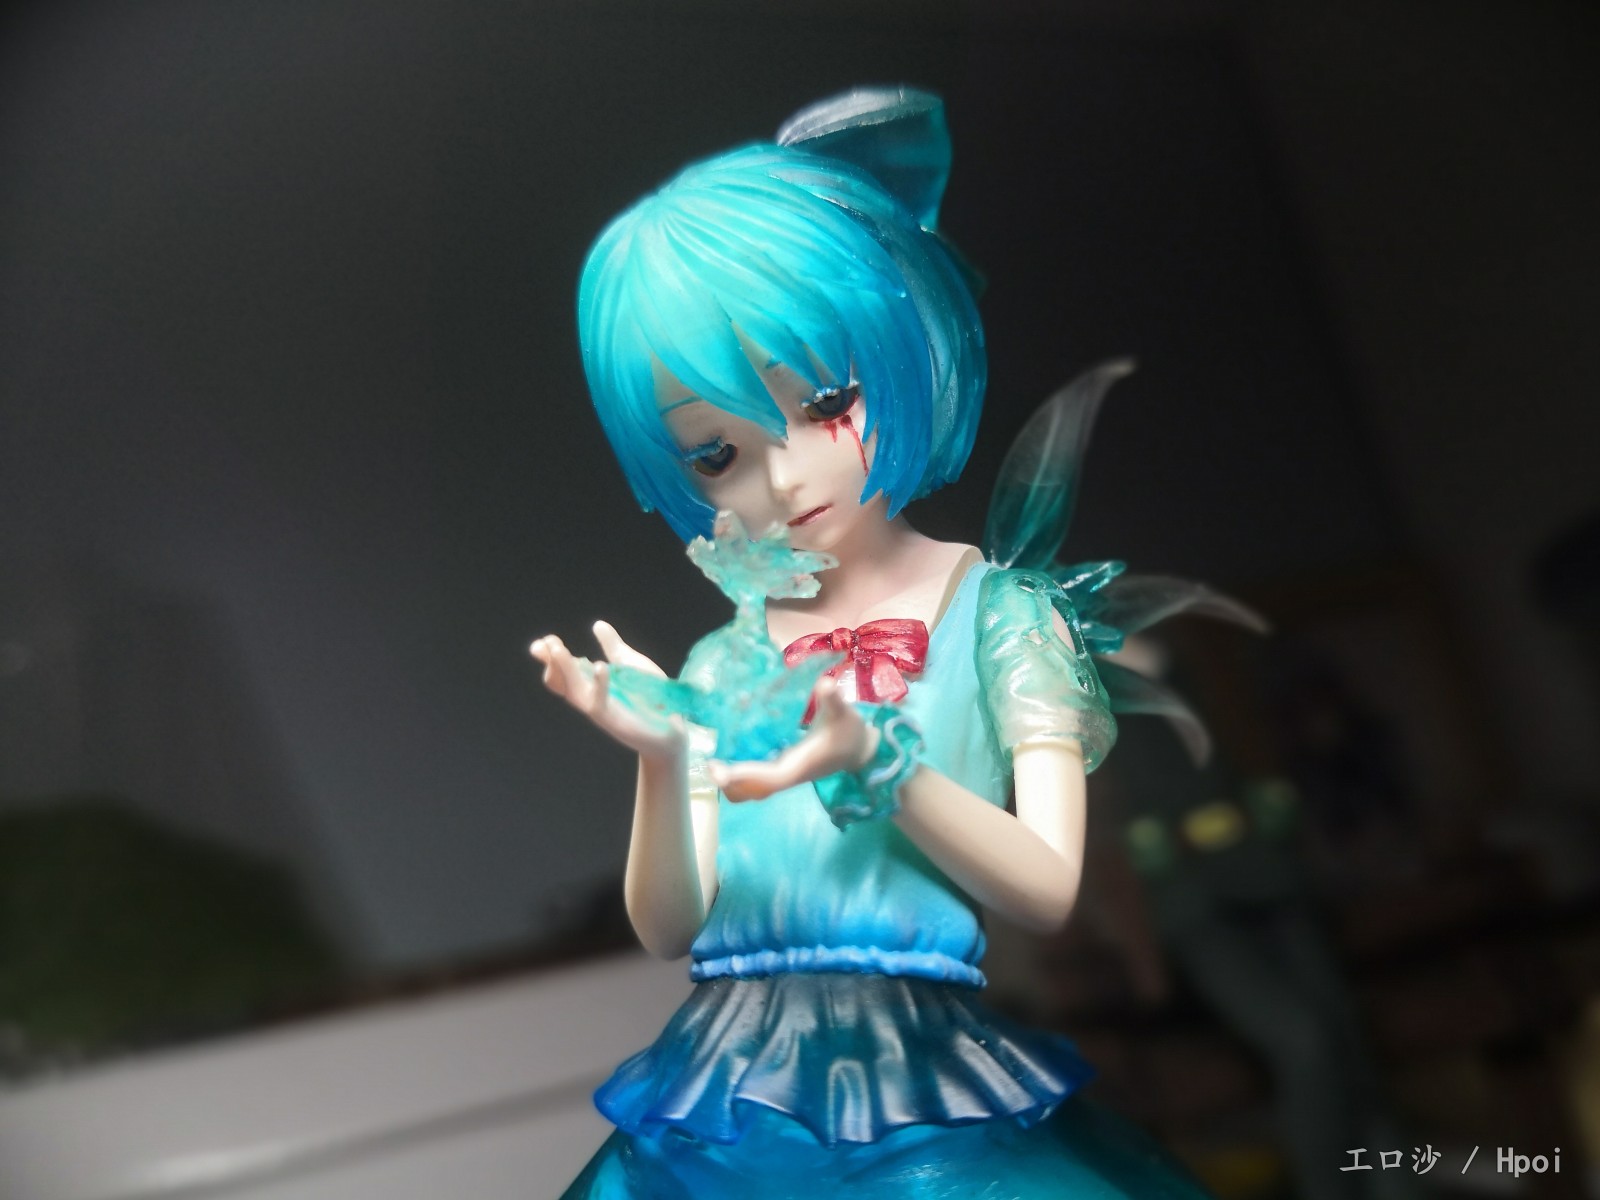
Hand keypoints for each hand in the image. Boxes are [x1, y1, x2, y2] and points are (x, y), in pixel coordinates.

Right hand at [530, 621, 685, 760]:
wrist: (673, 729)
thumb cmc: (650, 698)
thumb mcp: (630, 665)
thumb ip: (613, 646)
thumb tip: (597, 624)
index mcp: (590, 684)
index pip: (561, 671)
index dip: (549, 657)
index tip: (543, 641)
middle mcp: (590, 698)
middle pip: (560, 681)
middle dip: (552, 661)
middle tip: (550, 643)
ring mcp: (600, 710)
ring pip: (574, 691)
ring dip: (565, 669)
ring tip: (559, 649)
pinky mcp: (614, 721)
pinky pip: (600, 704)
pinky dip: (599, 684)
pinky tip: (600, 666)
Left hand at [709, 678, 878, 801]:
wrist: (860, 750)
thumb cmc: (850, 732)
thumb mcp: (844, 712)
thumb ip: (834, 699)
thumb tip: (825, 684)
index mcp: (800, 765)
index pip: (770, 777)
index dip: (746, 776)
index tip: (721, 770)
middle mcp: (788, 775)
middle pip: (753, 791)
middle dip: (731, 783)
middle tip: (711, 763)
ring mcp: (784, 775)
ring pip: (752, 790)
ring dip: (732, 782)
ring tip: (715, 761)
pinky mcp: (783, 770)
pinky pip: (756, 780)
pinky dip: (740, 774)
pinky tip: (730, 755)